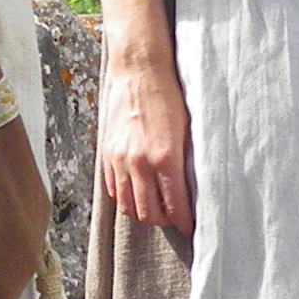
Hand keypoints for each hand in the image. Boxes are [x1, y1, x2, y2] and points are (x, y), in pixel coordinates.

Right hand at [99, 42, 194, 237]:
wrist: (138, 70)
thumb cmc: (167, 95)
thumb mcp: (186, 129)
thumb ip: (186, 162)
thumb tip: (192, 189)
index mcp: (165, 158)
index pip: (175, 206)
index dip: (184, 223)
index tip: (190, 227)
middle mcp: (140, 163)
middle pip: (148, 213)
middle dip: (164, 221)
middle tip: (174, 218)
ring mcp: (120, 159)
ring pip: (128, 206)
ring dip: (142, 212)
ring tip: (156, 208)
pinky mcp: (107, 153)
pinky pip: (114, 189)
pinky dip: (126, 197)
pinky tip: (138, 191)